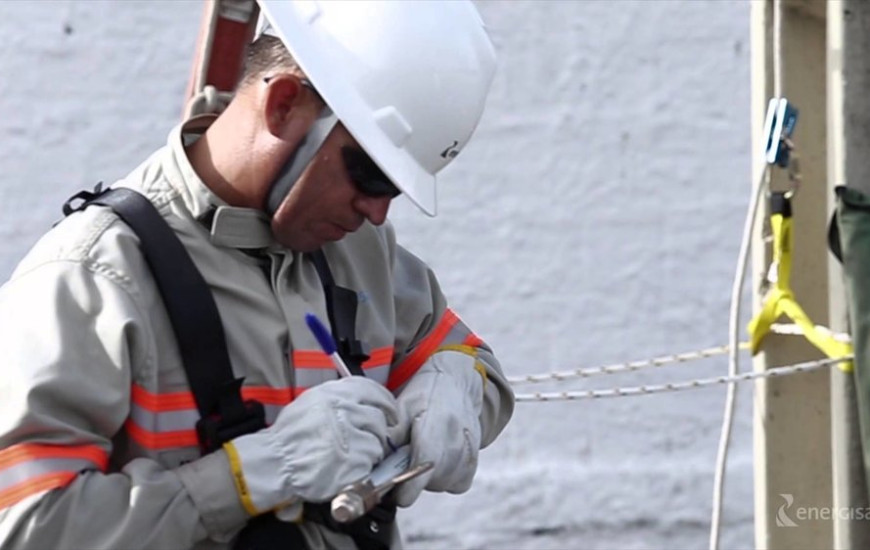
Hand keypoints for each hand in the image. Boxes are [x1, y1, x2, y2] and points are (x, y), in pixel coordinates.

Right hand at [226, 376, 401, 514]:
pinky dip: (364, 468)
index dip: (385, 402)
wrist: (277, 464)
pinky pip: (371, 463)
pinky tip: (348, 469)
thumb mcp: (310, 402)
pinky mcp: (356, 461)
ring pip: (377, 442)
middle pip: (378, 418)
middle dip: (377, 431)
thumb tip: (364, 403)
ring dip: (370, 451)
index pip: (372, 390)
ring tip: (352, 457)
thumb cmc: (290, 436)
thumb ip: (338, 399)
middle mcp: (345, 411)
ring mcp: (352, 436)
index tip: (390, 412)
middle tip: (369, 440)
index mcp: (334, 394)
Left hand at [393, 351, 483, 506]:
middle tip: (404, 463)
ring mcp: (469, 449)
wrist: (455, 382)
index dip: (409, 487)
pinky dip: (446, 479)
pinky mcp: (475, 457)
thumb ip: (390, 438)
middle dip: (415, 480)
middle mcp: (456, 439)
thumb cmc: (424, 395)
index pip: (425, 465)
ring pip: (445, 484)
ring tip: (422, 459)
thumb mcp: (401, 408)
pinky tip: (438, 464)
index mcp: (435, 425)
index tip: (396, 494)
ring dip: (430, 480)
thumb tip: (376, 467)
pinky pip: (459, 483)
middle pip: (433, 480)